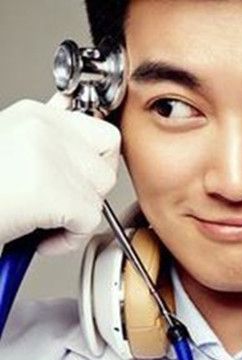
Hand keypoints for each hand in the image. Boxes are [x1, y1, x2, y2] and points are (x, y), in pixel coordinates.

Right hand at [0, 94, 120, 254]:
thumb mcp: (10, 150)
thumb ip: (46, 139)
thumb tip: (72, 125)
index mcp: (35, 115)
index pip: (100, 132)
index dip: (94, 163)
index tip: (77, 180)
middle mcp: (44, 127)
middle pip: (109, 157)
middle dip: (90, 187)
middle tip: (60, 202)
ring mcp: (48, 156)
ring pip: (101, 190)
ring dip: (79, 214)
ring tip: (44, 221)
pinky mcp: (51, 190)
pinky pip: (89, 219)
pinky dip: (69, 238)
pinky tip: (39, 238)